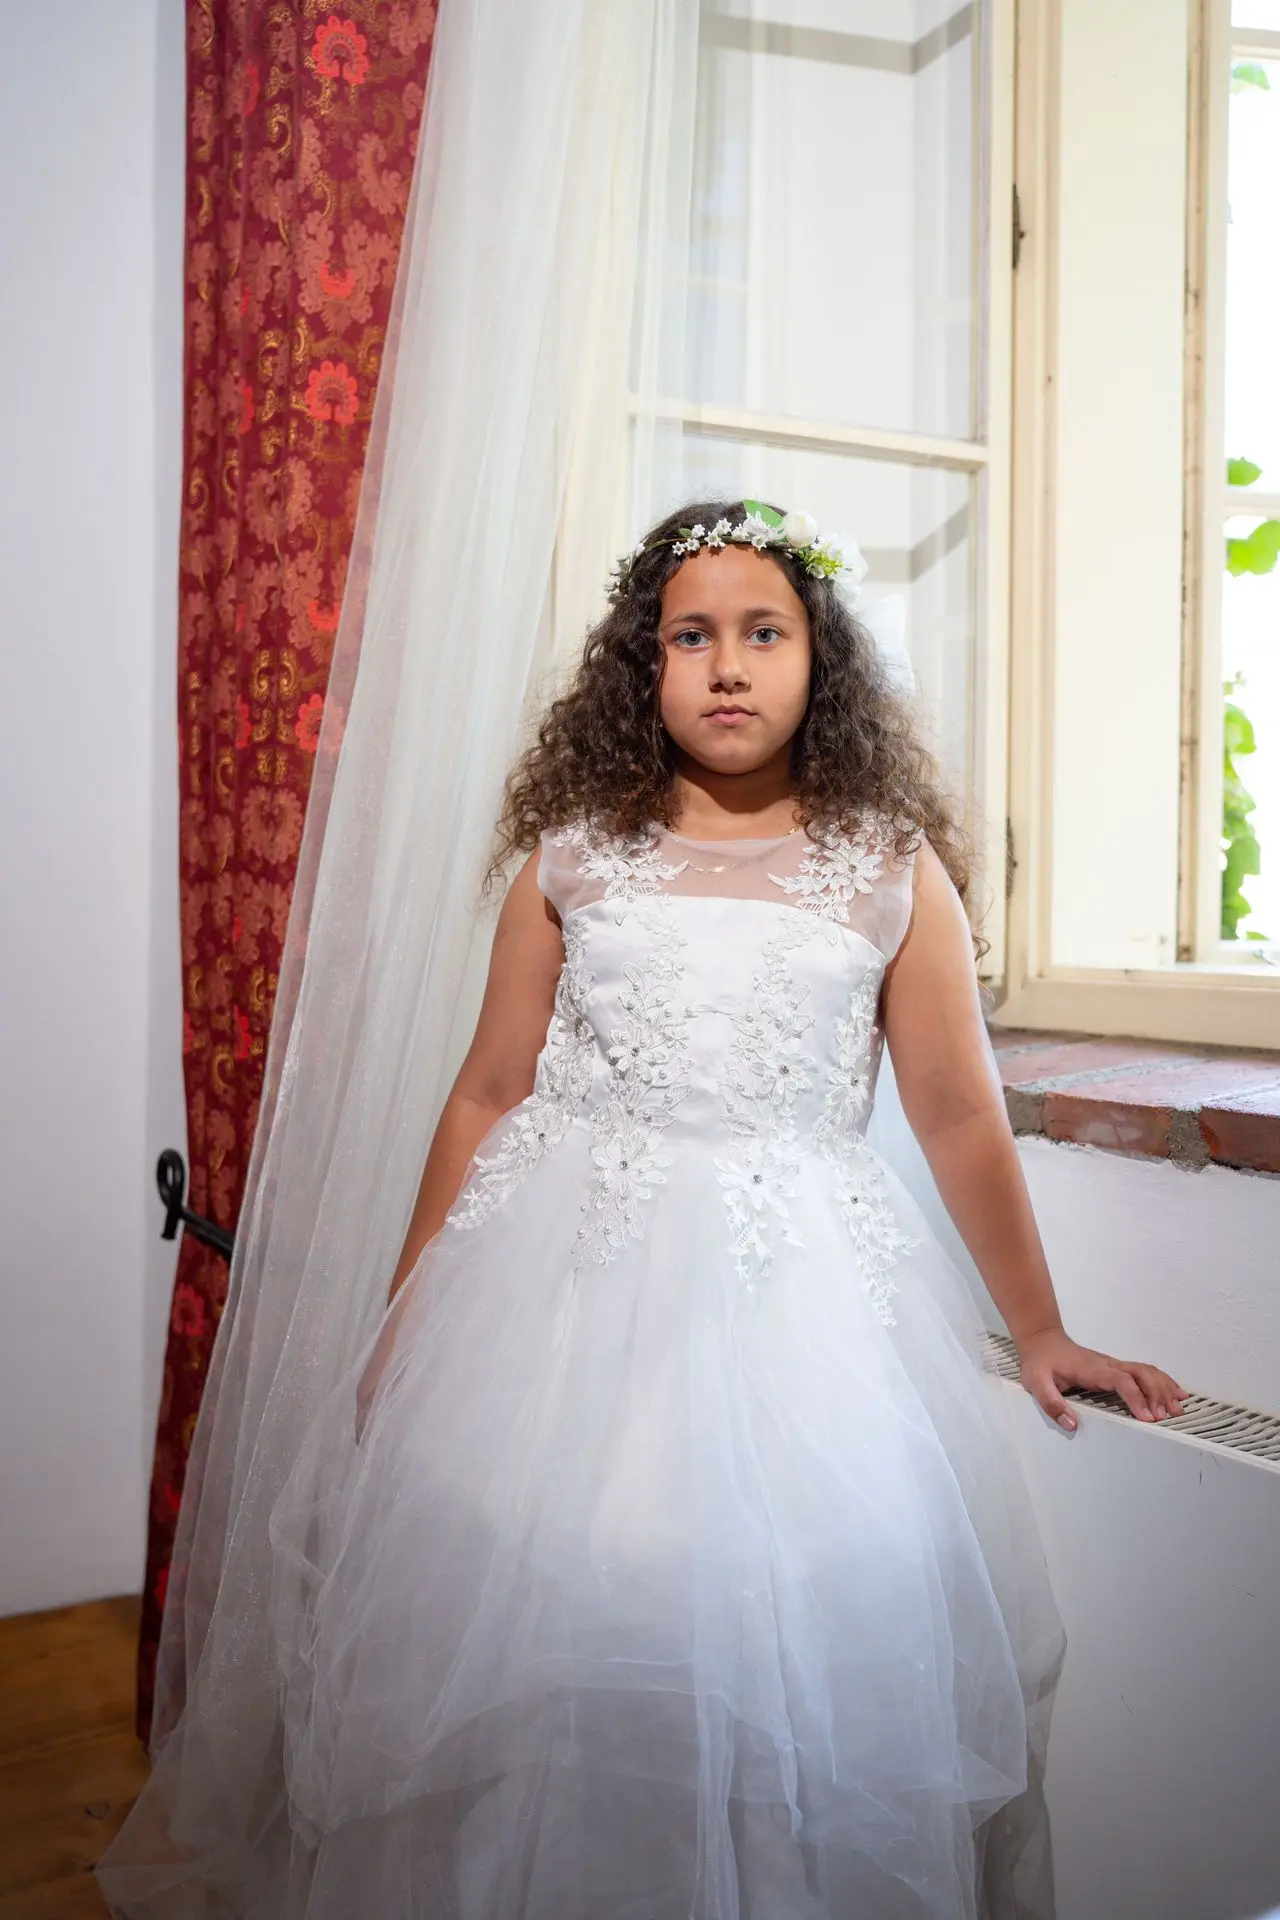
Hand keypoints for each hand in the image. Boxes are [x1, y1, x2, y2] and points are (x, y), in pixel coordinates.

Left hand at [1014, 1326, 1187, 1433]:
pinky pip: (1145, 1372)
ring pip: (1147, 1371)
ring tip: (1178, 1409)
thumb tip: (1071, 1424)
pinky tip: (1177, 1392)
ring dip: (1164, 1388)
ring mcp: (1114, 1365)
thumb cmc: (1040, 1363)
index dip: (1136, 1398)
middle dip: (1158, 1394)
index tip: (1148, 1418)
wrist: (1042, 1341)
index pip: (1121, 1381)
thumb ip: (1051, 1403)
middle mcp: (1108, 1365)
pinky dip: (1163, 1381)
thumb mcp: (1035, 1383)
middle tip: (1168, 1417)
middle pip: (1141, 1374)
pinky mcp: (1116, 1368)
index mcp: (1092, 1369)